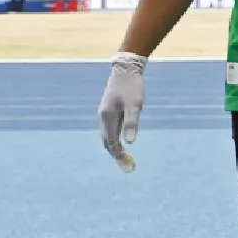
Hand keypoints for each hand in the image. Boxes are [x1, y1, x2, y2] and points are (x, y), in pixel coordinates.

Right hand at [98, 51, 147, 171]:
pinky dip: (114, 140)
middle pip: (107, 142)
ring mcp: (104, 115)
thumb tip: (130, 142)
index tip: (129, 166)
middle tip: (129, 167)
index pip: (111, 143)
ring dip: (115, 148)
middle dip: (116, 155)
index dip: (119, 155)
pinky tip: (122, 144)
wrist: (126, 70)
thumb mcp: (135, 104)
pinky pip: (109, 131)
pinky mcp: (108, 112)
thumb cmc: (132, 87)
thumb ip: (132, 123)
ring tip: (126, 159)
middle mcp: (102, 118)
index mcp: (107, 118)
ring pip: (107, 137)